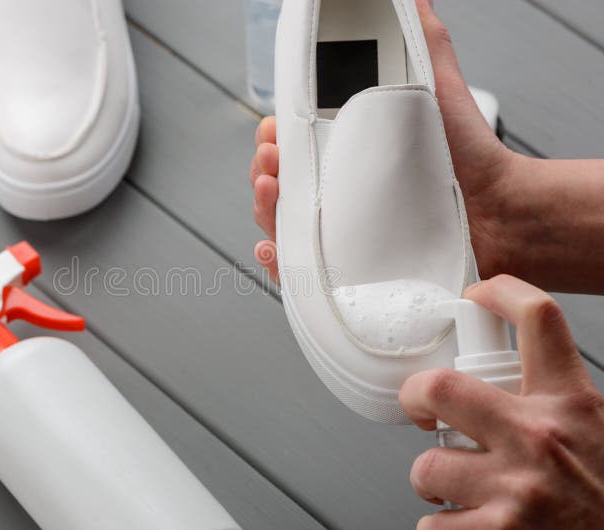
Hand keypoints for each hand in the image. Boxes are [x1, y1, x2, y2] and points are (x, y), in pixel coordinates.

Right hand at [249, 0, 517, 283]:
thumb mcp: (437, 89)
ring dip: (262, 205)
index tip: (275, 128)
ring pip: (280, 222)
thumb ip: (422, 42)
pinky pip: (300, 270)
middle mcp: (338, 191)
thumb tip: (412, 0)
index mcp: (347, 152)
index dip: (274, 136)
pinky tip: (273, 244)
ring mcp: (341, 230)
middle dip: (263, 166)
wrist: (501, 211)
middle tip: (274, 154)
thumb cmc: (469, 157)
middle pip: (278, 182)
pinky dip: (277, 258)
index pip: (291, 144)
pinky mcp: (349, 268)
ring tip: (271, 189)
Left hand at [400, 275, 603, 529]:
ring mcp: (516, 489)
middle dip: (416, 398)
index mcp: (571, 403)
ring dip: (433, 482)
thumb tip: (493, 381)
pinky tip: (468, 527)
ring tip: (459, 490)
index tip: (477, 294)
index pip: (539, 318)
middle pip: (440, 386)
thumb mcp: (593, 429)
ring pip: (427, 467)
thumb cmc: (603, 496)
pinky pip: (431, 526)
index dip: (500, 292)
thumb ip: (550, 404)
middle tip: (421, 411)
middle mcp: (540, 438)